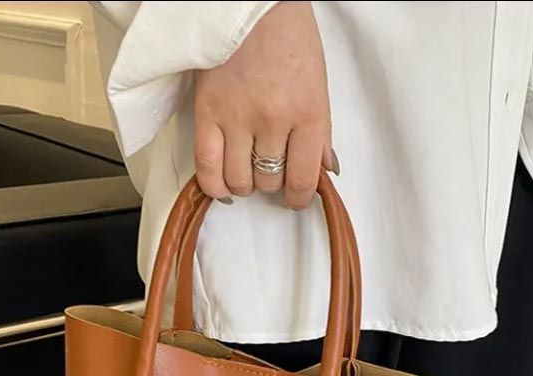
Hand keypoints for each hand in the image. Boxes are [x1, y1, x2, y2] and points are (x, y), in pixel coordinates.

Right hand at [194, 1, 336, 209]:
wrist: (248, 2)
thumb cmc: (288, 36)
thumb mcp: (318, 82)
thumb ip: (321, 131)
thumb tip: (326, 170)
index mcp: (307, 112)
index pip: (303, 179)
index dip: (298, 197)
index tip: (295, 198)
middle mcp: (273, 121)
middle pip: (269, 182)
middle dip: (271, 183)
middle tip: (270, 169)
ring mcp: (237, 119)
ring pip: (239, 181)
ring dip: (245, 184)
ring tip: (246, 170)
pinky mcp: (206, 114)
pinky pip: (207, 168)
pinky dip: (215, 186)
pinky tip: (222, 186)